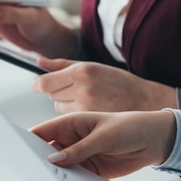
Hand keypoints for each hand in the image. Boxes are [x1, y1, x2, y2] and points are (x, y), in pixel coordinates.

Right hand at [30, 110, 175, 177]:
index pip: (43, 132)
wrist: (156, 141)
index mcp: (71, 124)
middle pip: (47, 152)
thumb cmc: (130, 127)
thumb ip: (79, 149)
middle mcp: (71, 140)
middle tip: (28, 174)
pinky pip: (75, 179)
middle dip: (38, 162)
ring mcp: (80, 156)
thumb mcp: (104, 136)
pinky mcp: (90, 171)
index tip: (16, 152)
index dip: (28, 140)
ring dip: (54, 176)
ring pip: (60, 168)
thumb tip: (54, 161)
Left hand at [33, 57, 177, 113]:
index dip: (37, 84)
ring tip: (84, 99)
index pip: (45, 82)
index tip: (36, 85)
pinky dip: (73, 114)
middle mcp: (82, 89)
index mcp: (82, 71)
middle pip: (51, 93)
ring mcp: (85, 106)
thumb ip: (62, 65)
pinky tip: (88, 109)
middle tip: (72, 89)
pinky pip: (69, 116)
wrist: (144, 100)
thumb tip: (39, 60)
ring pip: (58, 106)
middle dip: (56, 91)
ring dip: (64, 103)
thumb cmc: (117, 82)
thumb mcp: (92, 66)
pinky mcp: (89, 120)